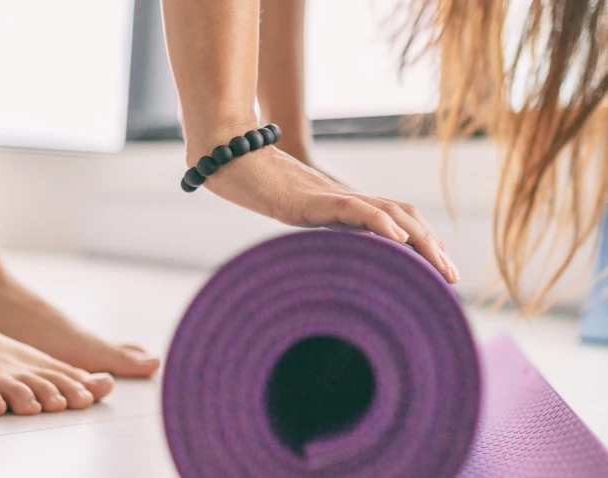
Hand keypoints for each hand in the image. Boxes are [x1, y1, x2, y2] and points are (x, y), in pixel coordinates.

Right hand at [191, 142, 459, 283]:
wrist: (232, 158)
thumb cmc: (256, 188)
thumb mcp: (292, 219)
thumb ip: (311, 232)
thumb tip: (316, 268)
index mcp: (346, 206)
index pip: (398, 220)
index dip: (425, 241)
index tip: (442, 271)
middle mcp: (347, 199)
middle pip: (405, 217)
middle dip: (433, 248)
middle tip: (453, 279)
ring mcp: (333, 197)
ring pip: (390, 213)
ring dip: (420, 240)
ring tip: (439, 266)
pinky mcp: (315, 199)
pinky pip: (354, 209)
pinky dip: (380, 222)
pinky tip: (397, 239)